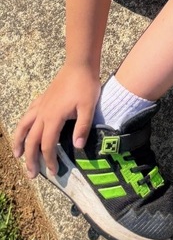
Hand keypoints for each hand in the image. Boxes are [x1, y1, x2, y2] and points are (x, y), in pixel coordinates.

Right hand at [13, 64, 99, 178]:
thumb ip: (83, 127)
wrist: (80, 64)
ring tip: (17, 155)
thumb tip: (78, 148)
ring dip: (19, 142)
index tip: (54, 173)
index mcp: (53, 118)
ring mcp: (41, 105)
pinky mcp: (42, 98)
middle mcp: (43, 114)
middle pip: (32, 141)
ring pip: (24, 127)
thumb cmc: (86, 85)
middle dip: (31, 159)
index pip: (47, 146)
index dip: (49, 161)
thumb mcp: (88, 107)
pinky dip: (24, 124)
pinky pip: (28, 114)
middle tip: (31, 175)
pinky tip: (25, 128)